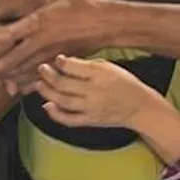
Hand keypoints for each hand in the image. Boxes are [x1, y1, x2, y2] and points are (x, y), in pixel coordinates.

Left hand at [0, 0, 108, 92]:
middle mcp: (42, 42)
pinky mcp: (59, 61)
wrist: (107, 24)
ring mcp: (50, 54)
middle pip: (12, 59)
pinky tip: (19, 88)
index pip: (8, 33)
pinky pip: (40, 76)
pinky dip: (28, 83)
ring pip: (25, 70)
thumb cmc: (83, 6)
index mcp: (38, 23)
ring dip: (8, 77)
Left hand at [34, 55, 159, 129]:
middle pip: (63, 84)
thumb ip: (86, 64)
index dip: (60, 62)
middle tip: (41, 69)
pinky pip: (69, 119)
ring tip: (39, 84)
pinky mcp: (90, 121)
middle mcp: (94, 91)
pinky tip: (47, 105)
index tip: (56, 59)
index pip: (72, 67)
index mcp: (100, 74)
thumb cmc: (124, 83)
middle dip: (48, 75)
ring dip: (47, 92)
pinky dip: (55, 114)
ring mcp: (91, 108)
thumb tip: (64, 61)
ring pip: (62, 101)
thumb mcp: (108, 66)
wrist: (139, 106)